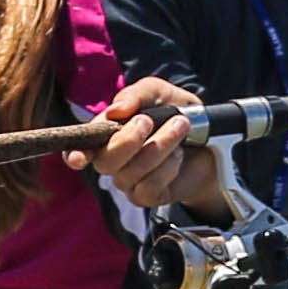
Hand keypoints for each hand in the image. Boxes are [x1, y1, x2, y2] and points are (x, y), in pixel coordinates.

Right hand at [67, 75, 228, 215]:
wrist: (213, 137)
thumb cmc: (176, 111)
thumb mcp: (158, 92)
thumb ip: (135, 95)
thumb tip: (116, 110)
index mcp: (106, 134)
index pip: (78, 149)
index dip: (74, 155)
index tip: (79, 158)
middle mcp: (113, 161)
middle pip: (105, 162)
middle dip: (127, 140)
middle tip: (148, 120)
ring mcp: (129, 181)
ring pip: (132, 172)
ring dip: (159, 145)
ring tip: (180, 126)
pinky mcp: (148, 196)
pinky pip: (150, 186)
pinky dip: (169, 166)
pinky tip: (179, 154)